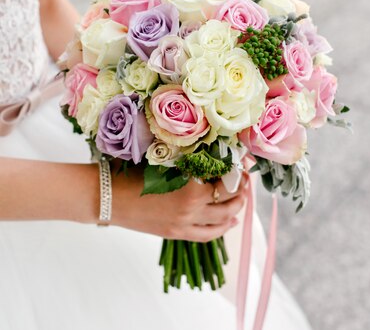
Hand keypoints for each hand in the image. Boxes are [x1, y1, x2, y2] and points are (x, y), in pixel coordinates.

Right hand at [111, 168, 249, 242]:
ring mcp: (184, 224)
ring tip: (240, 197)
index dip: (238, 170)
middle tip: (245, 178)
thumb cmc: (132, 171)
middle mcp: (192, 209)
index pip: (227, 180)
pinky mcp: (176, 234)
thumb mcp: (165, 159)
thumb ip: (190, 159)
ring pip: (222, 220)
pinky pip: (207, 235)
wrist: (106, 196)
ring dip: (236, 208)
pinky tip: (231, 221)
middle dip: (241, 189)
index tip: (243, 162)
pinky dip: (222, 228)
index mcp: (191, 187)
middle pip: (229, 201)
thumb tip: (215, 152)